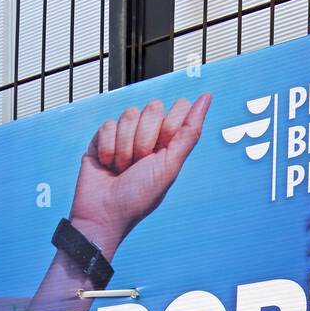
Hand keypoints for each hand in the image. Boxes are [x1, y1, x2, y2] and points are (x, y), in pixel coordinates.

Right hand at [69, 93, 211, 258]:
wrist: (104, 213)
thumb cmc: (138, 197)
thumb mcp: (170, 167)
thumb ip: (189, 132)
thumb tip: (207, 97)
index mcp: (169, 142)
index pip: (178, 107)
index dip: (170, 126)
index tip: (162, 150)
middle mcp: (148, 135)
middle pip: (153, 107)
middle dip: (145, 139)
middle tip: (139, 164)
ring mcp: (125, 134)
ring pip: (129, 114)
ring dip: (125, 147)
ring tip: (122, 168)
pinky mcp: (103, 137)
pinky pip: (108, 125)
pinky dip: (108, 148)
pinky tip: (107, 164)